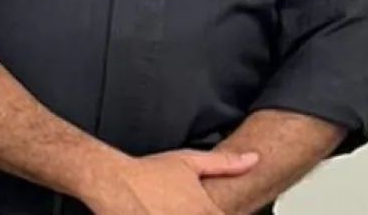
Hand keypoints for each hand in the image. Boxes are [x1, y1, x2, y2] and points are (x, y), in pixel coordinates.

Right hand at [85, 149, 259, 214]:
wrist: (113, 181)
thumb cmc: (148, 172)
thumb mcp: (188, 161)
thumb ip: (225, 164)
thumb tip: (254, 159)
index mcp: (207, 211)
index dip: (216, 213)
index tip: (205, 209)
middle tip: (179, 207)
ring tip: (165, 209)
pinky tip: (158, 213)